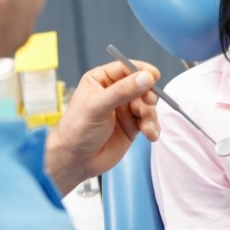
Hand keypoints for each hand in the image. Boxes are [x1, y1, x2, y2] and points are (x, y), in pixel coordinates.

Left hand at [45, 60, 159, 194]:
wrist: (75, 161)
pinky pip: (150, 120)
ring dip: (150, 115)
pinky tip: (150, 134)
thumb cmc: (76, 130)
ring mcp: (125, 109)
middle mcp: (116, 92)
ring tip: (146, 127)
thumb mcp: (97, 106)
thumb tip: (146, 78)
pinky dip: (153, 127)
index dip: (141, 71)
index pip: (126, 68)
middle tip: (146, 105)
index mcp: (102, 80)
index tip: (153, 76)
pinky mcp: (133, 125)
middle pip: (142, 86)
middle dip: (147, 97)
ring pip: (148, 104)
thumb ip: (122, 91)